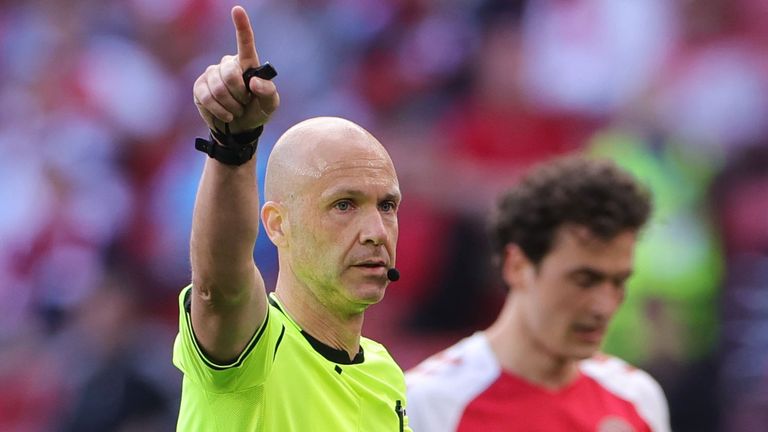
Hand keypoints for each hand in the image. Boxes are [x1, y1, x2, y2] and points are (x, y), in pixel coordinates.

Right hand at [193, 6, 279, 133]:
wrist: (240, 129)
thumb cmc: (256, 111)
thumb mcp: (270, 105)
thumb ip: (268, 93)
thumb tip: (254, 82)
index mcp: (247, 63)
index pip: (245, 42)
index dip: (242, 26)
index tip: (238, 10)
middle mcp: (227, 64)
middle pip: (230, 74)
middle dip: (240, 94)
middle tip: (245, 103)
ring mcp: (211, 74)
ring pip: (218, 88)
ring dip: (231, 105)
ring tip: (236, 109)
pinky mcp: (199, 87)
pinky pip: (207, 98)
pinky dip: (219, 110)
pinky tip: (226, 114)